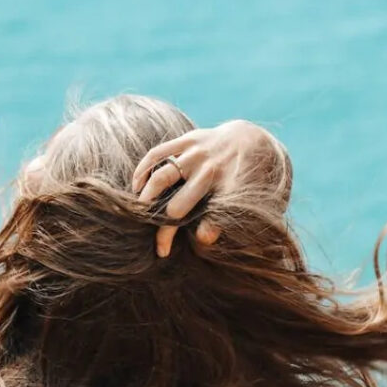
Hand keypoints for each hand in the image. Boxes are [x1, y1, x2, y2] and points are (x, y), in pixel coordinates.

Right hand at [131, 120, 282, 257]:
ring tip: (141, 215)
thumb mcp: (249, 202)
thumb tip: (205, 239)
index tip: (183, 247)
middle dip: (165, 228)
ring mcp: (198, 153)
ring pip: (161, 178)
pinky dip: (143, 171)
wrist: (250, 139)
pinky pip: (157, 154)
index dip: (202, 232)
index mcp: (231, 188)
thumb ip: (228, 220)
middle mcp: (212, 170)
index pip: (214, 216)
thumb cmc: (248, 180)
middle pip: (178, 205)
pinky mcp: (188, 140)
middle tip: (158, 245)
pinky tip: (137, 187)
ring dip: (146, 200)